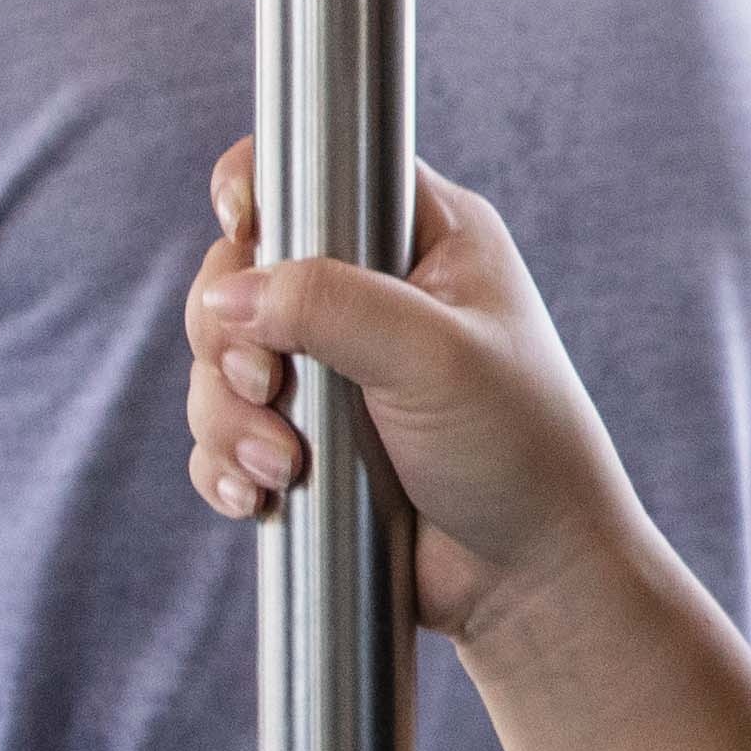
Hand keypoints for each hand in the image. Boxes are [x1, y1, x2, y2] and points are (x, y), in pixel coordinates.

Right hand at [183, 142, 652, 644]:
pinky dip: (224, 463)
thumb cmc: (516, 450)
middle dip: (230, 334)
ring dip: (227, 413)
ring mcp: (333, 369)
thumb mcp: (434, 358)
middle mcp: (371, 292)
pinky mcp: (306, 440)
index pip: (318, 170)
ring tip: (281, 468)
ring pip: (221, 359)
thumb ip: (333, 305)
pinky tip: (258, 500)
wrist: (529, 580)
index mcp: (424, 237)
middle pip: (240, 270)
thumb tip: (227, 293)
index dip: (259, 187)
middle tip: (271, 387)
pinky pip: (223, 433)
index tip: (238, 226)